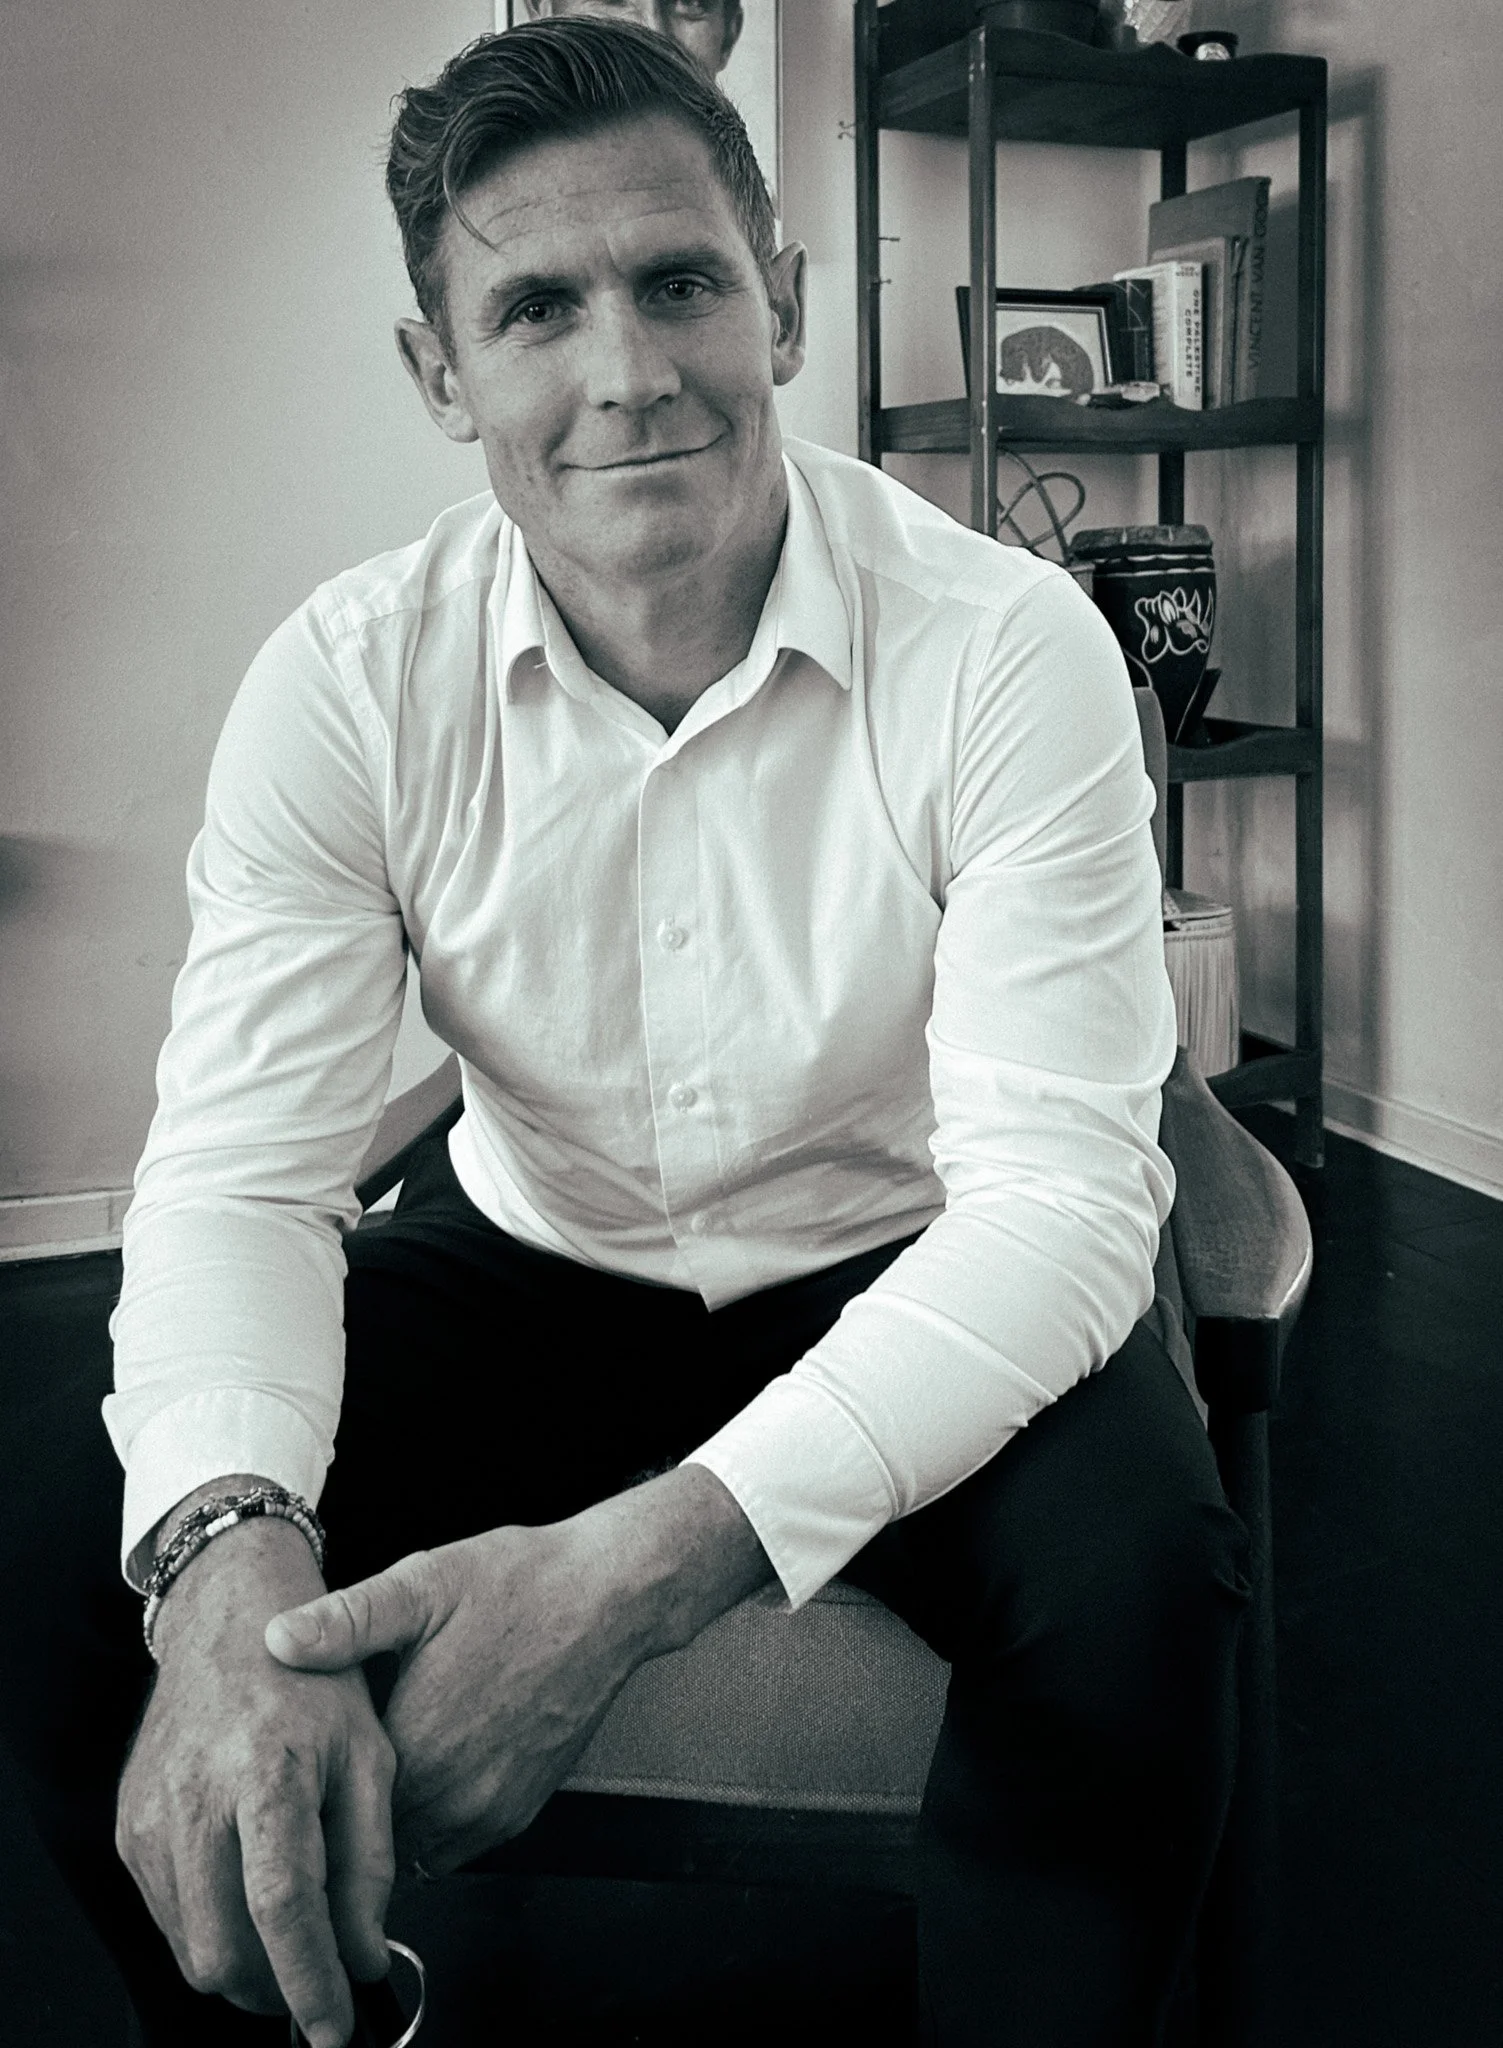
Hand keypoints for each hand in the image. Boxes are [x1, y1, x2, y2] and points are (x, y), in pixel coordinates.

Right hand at [116, 1517, 395, 2047]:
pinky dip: (214, 1931)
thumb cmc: (313, 1685)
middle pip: (224, 1949)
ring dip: (245, 1969)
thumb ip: (370, 1862)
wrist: (231, 1625)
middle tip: (319, 1987)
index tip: (335, 2027)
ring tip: (293, 1942)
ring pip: (191, 1948)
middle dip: (277, 1991)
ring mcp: (152, 1817)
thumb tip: (364, 1957)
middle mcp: (196, 1799)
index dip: (309, 1981)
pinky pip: (169, 1917)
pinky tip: (250, 1900)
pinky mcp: (131, 1829)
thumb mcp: (370, 1756)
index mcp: (267, 1772)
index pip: (283, 1906)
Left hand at [266, 1465, 771, 1876]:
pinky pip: (456, 1844)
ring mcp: (490, 1812)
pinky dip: (434, 1821)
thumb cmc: (520, 1585)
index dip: (305, 1785)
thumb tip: (276, 1639)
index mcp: (413, 1746)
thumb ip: (345, 1622)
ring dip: (390, 1821)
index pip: (328, 1807)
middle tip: (325, 1768)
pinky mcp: (522, 1812)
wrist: (610, 1598)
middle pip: (365, 1838)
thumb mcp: (422, 1586)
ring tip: (375, 1767)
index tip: (292, 1762)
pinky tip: (429, 1764)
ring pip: (411, 1849)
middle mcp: (451, 1796)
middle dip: (342, 1811)